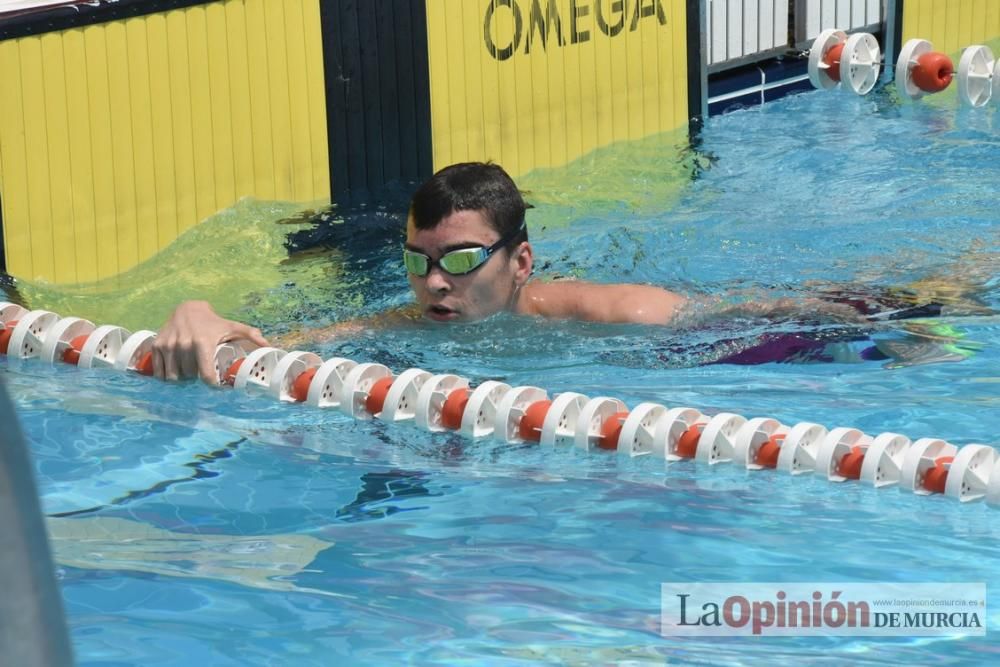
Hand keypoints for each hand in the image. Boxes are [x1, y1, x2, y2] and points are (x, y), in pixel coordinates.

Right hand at [152, 301, 268, 383]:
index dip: (212, 385)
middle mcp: (184, 344)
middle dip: (196, 378)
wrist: (187, 308)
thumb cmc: (213, 322)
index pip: (206, 375)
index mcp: (203, 342)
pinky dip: (165, 376)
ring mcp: (168, 345)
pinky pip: (159, 372)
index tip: (215, 386)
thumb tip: (270, 346)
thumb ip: (252, 335)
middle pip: (190, 376)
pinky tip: (173, 374)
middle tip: (201, 374)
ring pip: (174, 376)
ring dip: (181, 379)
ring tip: (188, 373)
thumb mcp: (232, 327)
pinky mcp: (157, 346)